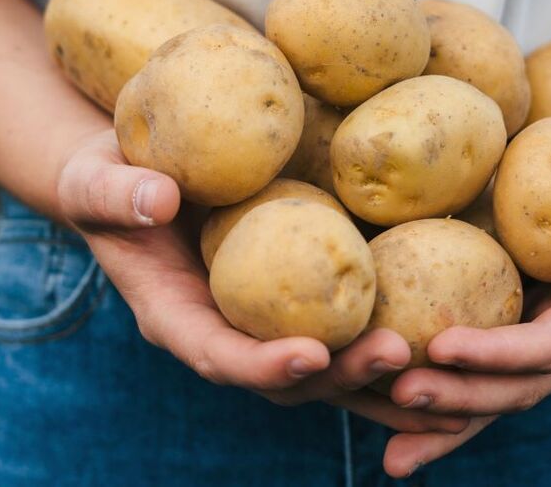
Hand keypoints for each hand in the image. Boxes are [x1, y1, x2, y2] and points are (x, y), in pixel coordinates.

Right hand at [56, 129, 467, 433]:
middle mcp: (225, 332)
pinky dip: (395, 344)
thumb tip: (157, 197)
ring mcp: (264, 322)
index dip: (262, 364)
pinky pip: (347, 327)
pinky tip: (454, 337)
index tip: (311, 354)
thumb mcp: (96, 179)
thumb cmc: (107, 176)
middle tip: (402, 353)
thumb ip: (117, 194)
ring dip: (384, 376)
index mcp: (174, 316)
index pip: (217, 355)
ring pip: (329, 366)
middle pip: (288, 375)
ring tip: (452, 369)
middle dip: (343, 374)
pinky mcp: (296, 298)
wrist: (133, 173)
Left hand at [379, 126, 550, 477]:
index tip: (443, 345)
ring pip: (486, 384)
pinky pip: (467, 349)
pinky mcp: (509, 309)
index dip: (502, 353)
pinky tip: (371, 387)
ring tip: (375, 423)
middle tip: (396, 394)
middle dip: (459, 395)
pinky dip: (429, 374)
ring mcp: (538, 325)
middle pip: (514, 382)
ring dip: (437, 407)